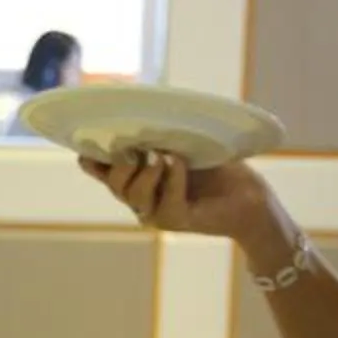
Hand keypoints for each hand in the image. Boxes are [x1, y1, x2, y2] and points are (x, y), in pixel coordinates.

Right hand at [79, 149, 286, 249]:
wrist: (246, 193)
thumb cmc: (214, 164)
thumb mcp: (179, 141)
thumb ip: (155, 134)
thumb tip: (135, 115)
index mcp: (135, 175)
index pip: (99, 169)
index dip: (91, 158)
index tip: (91, 142)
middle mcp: (139, 197)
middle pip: (114, 183)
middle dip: (121, 163)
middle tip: (138, 146)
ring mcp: (155, 213)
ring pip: (133, 195)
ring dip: (146, 172)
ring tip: (161, 155)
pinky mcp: (175, 222)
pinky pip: (165, 202)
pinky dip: (172, 178)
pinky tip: (179, 162)